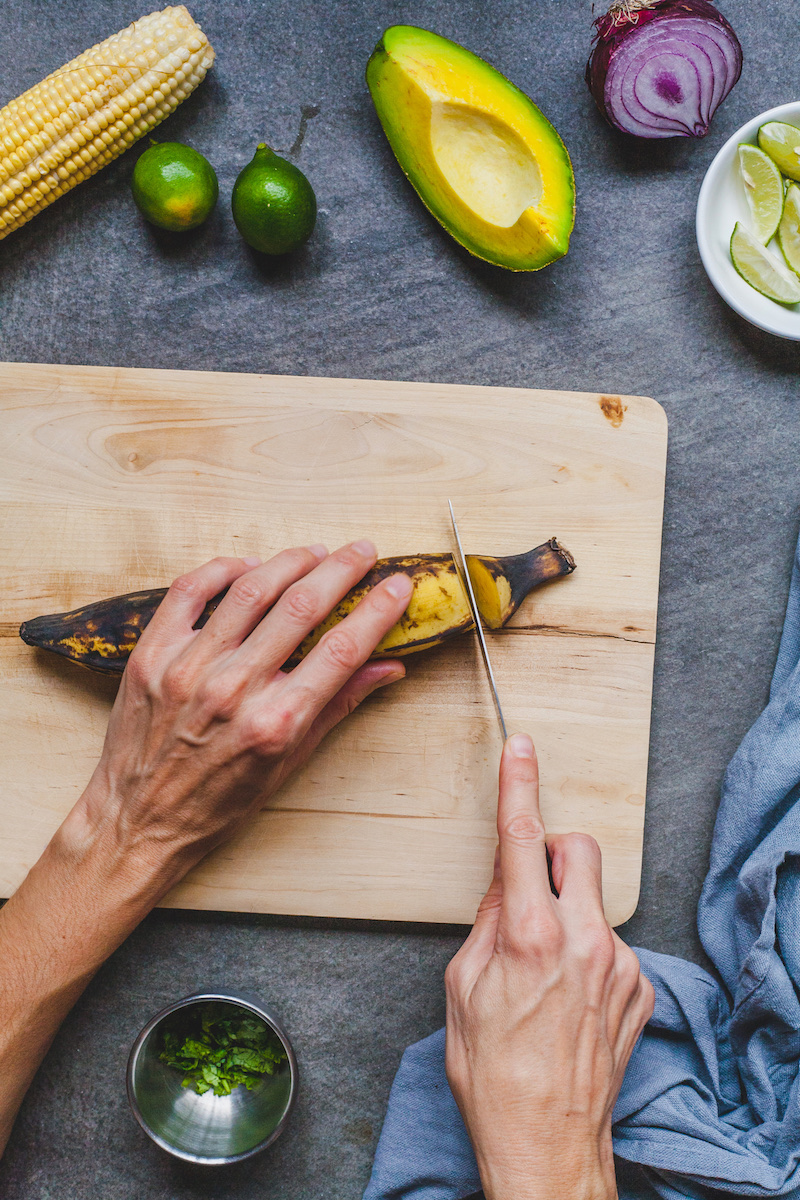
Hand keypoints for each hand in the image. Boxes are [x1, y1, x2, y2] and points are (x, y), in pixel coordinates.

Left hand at [60, 540, 413, 894]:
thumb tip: (388, 668)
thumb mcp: (289, 764)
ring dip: (289, 562)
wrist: (138, 823)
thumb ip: (338, 706)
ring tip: (314, 553)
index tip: (397, 585)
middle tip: (363, 551)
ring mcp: (187, 668)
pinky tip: (248, 566)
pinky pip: (188, 591)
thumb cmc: (217, 803)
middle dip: (341, 570)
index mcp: (276, 723)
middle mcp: (232, 690)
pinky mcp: (151, 655)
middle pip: (301, 607)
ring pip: (249, 590)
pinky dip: (222, 569)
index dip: (376, 610)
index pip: (341, 649)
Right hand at [444, 734, 653, 1199]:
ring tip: (542, 969)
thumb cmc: (492, 1073)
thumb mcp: (463, 987)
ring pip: (597, 899)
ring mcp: (621, 965)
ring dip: (568, 911)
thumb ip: (487, 920)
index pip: (523, 836)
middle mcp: (586, 941)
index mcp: (531, 935)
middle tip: (528, 886)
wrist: (545, 1142)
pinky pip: (613, 942)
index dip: (519, 783)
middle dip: (553, 851)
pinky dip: (588, 951)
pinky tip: (567, 996)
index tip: (521, 747)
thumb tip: (504, 882)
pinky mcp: (641, 988)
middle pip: (581, 849)